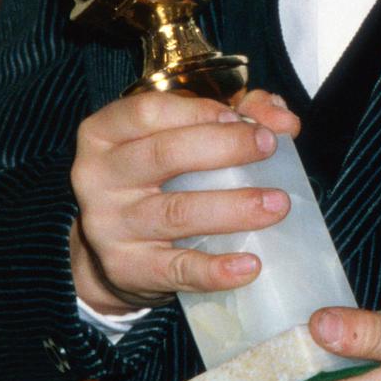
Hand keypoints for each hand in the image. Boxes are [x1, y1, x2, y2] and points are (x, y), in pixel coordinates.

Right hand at [69, 86, 300, 312]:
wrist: (114, 250)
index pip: (149, 111)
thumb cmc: (158, 179)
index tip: (245, 119)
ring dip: (233, 207)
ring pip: (176, 212)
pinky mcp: (127, 268)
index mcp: (105, 132)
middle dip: (226, 147)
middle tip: (269, 148)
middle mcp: (98, 175)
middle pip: (164, 154)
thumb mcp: (181, 138)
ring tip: (276, 205)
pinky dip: (215, 269)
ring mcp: (109, 225)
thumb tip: (283, 120)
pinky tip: (250, 265)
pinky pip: (176, 269)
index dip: (200, 111)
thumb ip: (235, 118)